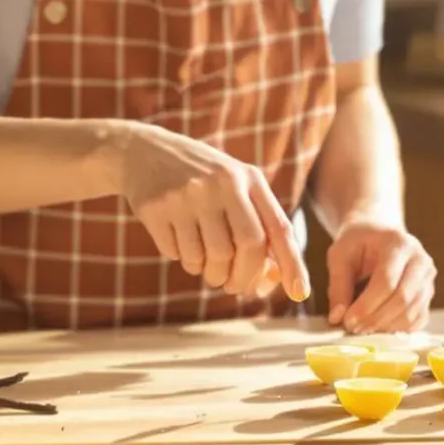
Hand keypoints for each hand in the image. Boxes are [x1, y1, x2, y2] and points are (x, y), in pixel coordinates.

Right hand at [111, 122, 310, 303]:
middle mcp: (222, 183)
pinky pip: (177, 255)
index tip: (299, 294)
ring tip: (203, 261)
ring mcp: (187, 194)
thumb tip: (268, 281)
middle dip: (243, 277)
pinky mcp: (157, 208)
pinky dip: (182, 259)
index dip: (292, 264)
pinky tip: (179, 240)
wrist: (144, 150)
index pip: (278, 228)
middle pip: (247, 247)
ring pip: (209, 258)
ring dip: (209, 273)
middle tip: (232, 286)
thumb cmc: (201, 179)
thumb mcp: (234, 187)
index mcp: (249, 178)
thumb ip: (257, 225)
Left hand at [325, 218, 435, 334]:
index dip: (367, 305)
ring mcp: (428, 279)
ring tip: (362, 328)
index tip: (347, 321)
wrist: (377, 235)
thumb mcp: (340, 256)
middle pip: (403, 298)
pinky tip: (377, 327)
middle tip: (353, 329)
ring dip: (385, 327)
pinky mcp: (428, 295)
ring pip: (412, 312)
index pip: (387, 280)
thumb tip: (337, 318)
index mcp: (399, 244)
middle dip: (376, 318)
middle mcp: (420, 260)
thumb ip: (338, 286)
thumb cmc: (357, 244)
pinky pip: (417, 320)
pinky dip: (397, 329)